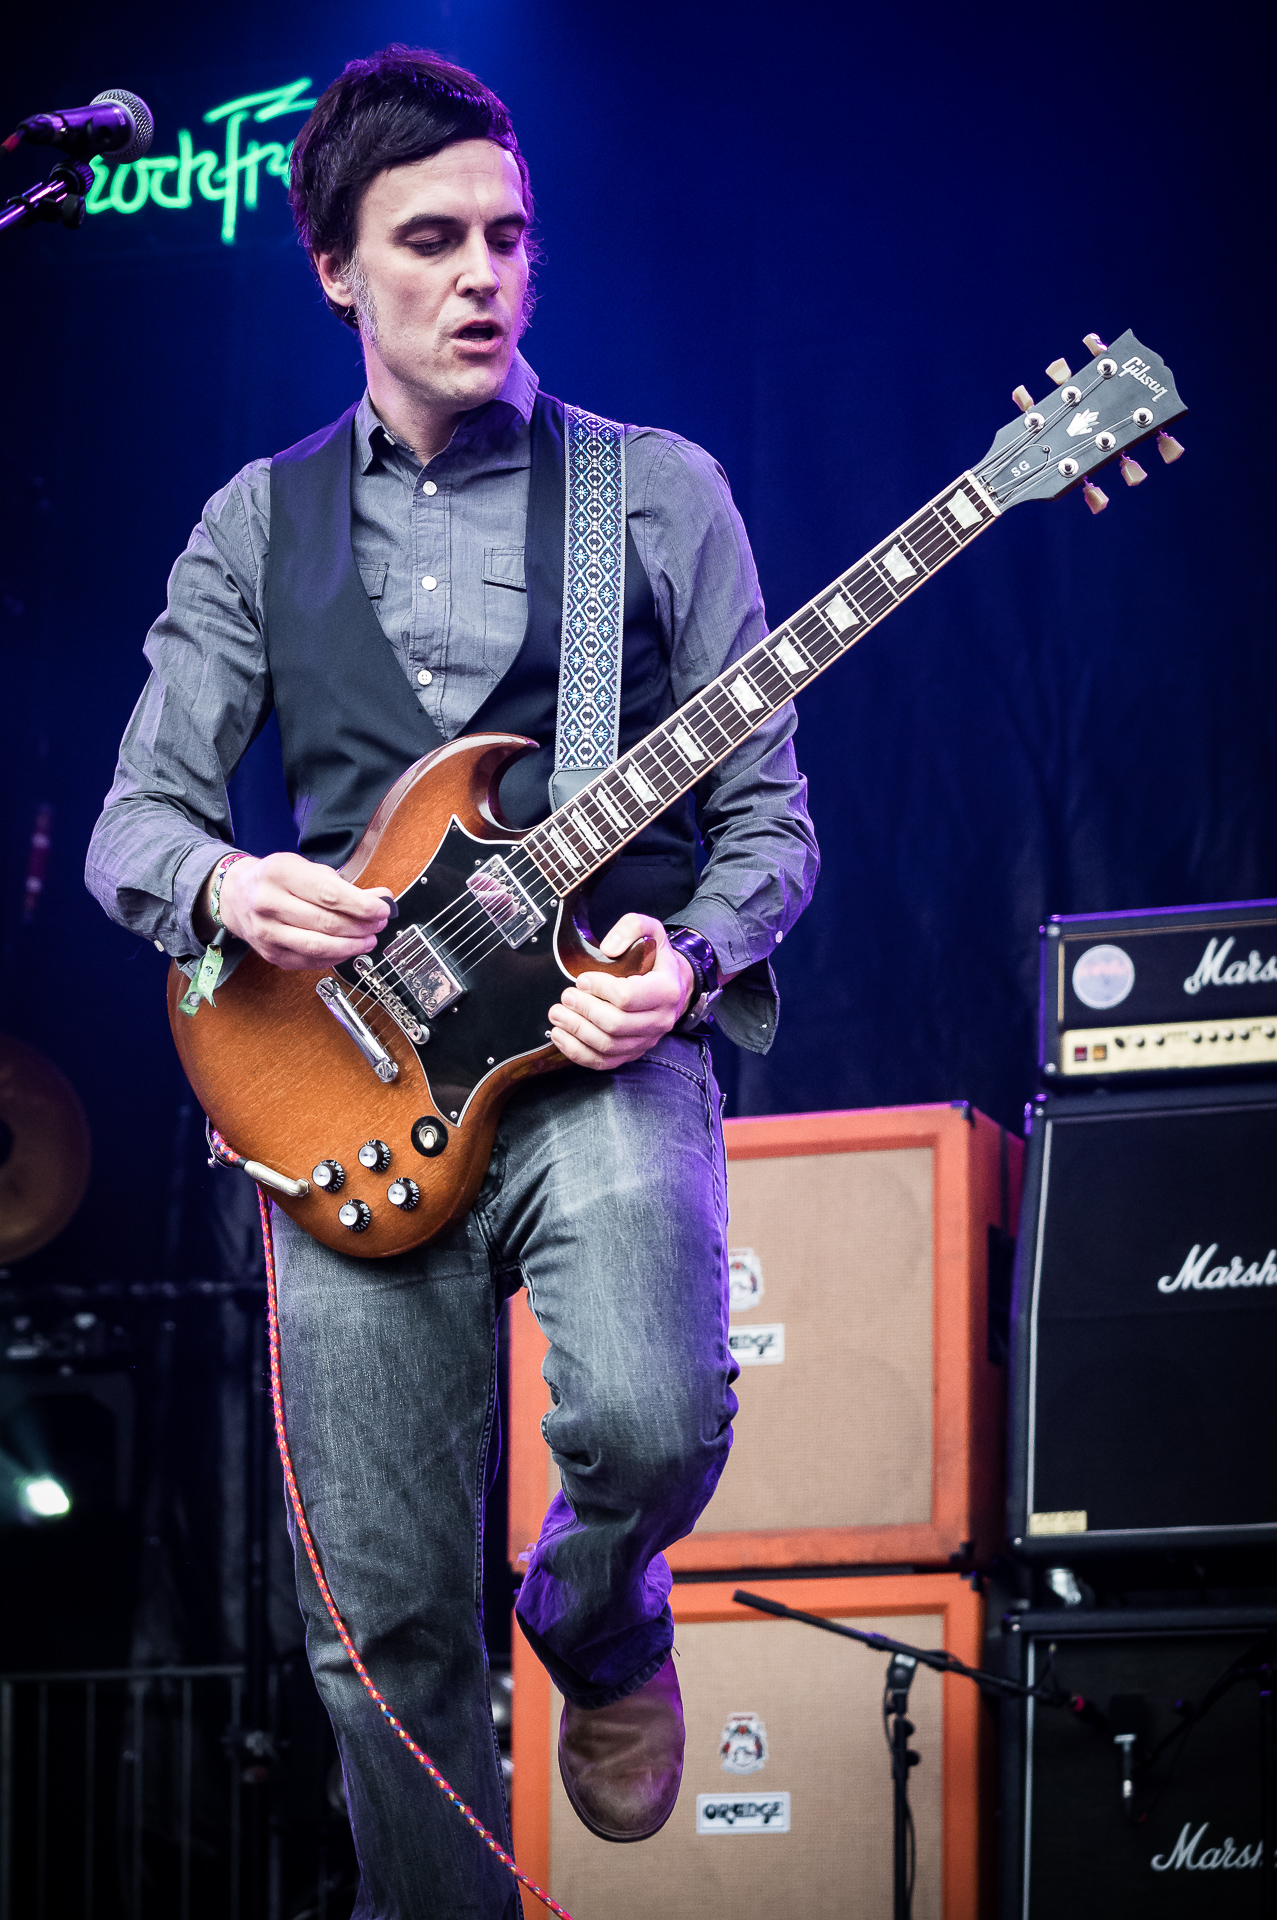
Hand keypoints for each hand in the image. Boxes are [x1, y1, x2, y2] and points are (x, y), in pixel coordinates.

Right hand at [205, 852, 393, 970]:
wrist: (235, 896)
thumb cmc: (276, 880)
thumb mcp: (307, 870)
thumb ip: (344, 886)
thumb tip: (381, 898)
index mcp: (280, 873)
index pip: (328, 894)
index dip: (361, 905)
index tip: (382, 910)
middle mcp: (268, 903)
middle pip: (326, 923)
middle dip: (360, 927)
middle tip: (379, 925)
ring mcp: (267, 932)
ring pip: (318, 947)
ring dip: (351, 946)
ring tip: (368, 940)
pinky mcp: (271, 954)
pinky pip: (310, 962)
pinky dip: (334, 958)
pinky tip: (347, 949)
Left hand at [547, 913, 695, 1070]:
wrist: (673, 986)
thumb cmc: (656, 959)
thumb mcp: (651, 930)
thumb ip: (632, 927)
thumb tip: (608, 948)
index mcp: (666, 990)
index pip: (628, 997)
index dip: (599, 988)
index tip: (582, 979)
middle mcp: (660, 1020)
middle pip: (615, 1024)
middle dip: (584, 1010)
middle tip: (565, 996)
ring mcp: (646, 1040)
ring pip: (607, 1046)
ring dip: (576, 1031)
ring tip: (557, 1014)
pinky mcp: (632, 1053)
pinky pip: (603, 1062)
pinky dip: (578, 1053)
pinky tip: (560, 1037)